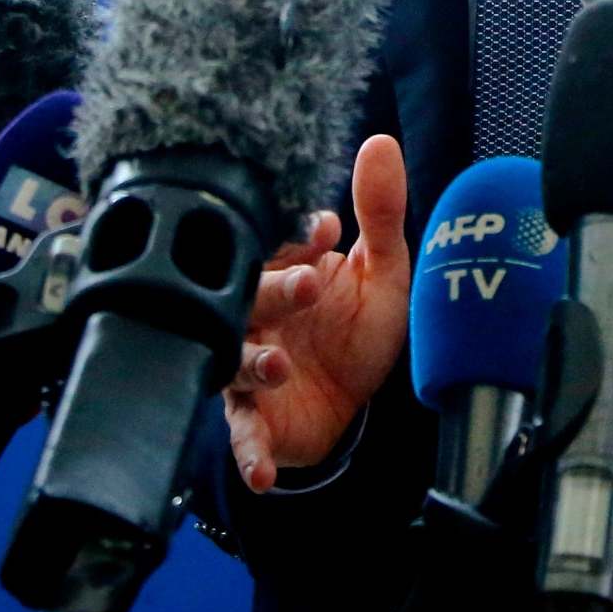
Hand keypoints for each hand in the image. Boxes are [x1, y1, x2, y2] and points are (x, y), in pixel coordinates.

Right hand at [224, 133, 410, 489]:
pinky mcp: (252, 419)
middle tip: (306, 287)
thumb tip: (380, 142)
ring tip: (279, 365)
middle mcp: (255, 315)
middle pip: (246, 295)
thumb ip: (381, 211)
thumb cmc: (358, 328)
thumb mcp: (381, 270)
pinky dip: (249, 454)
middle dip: (273, 291)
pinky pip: (242, 437)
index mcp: (282, 269)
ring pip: (231, 360)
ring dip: (252, 363)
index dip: (295, 237)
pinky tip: (262, 469)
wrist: (355, 406)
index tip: (323, 230)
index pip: (275, 243)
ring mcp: (248, 368)